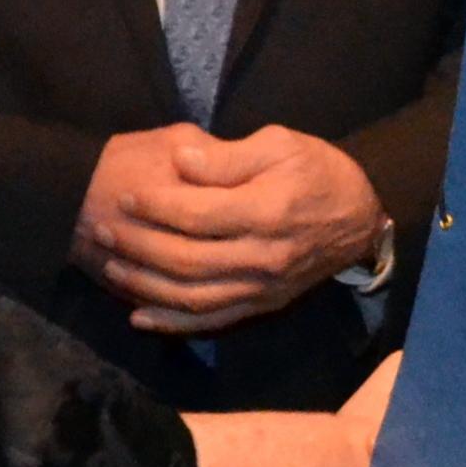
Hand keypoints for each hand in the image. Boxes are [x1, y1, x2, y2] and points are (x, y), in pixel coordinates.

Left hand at [75, 125, 386, 332]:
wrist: (361, 217)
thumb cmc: (317, 171)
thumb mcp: (280, 144)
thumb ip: (227, 156)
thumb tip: (181, 161)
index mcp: (267, 212)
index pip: (198, 215)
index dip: (157, 206)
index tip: (126, 195)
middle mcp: (263, 257)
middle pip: (188, 259)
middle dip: (140, 246)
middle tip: (104, 230)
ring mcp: (262, 287)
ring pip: (194, 296)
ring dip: (147, 286)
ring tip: (112, 267)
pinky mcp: (263, 305)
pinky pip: (212, 320)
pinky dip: (173, 322)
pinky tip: (140, 314)